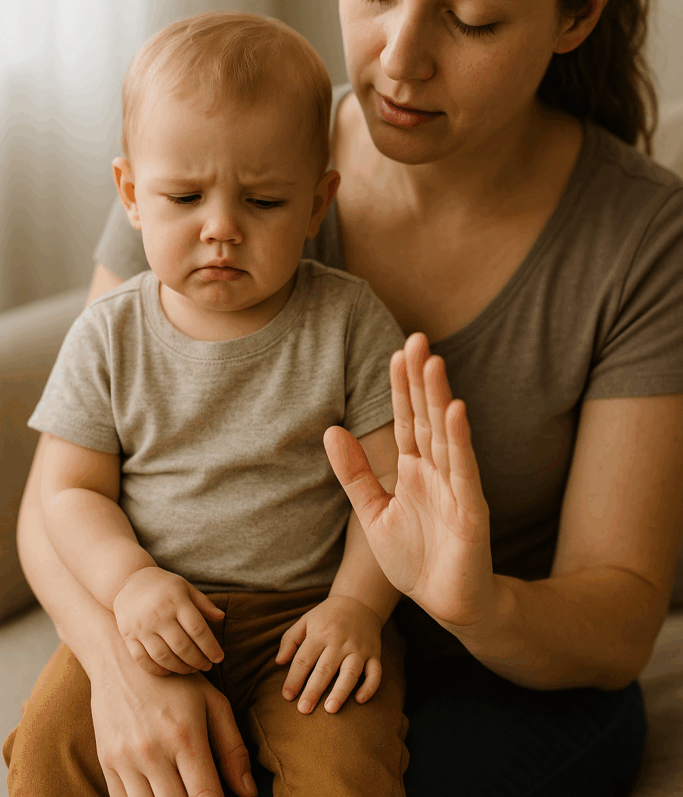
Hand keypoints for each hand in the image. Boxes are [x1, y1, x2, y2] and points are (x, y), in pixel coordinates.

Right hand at [90, 644, 257, 796]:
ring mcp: (125, 759)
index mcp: (185, 735)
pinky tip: (159, 792)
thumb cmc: (177, 681)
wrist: (122, 659)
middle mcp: (152, 751)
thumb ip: (233, 749)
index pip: (206, 796)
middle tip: (204, 795)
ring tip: (182, 791)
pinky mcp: (106, 762)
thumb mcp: (212, 703)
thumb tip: (249, 793)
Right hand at [112, 565, 225, 674]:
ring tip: (192, 669)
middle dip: (198, 661)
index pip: (198, 629)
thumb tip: (221, 617)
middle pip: (182, 646)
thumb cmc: (165, 586)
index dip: (210, 647)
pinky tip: (170, 670)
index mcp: (177, 601)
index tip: (219, 658)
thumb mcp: (186, 588)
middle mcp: (159, 614)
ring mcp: (141, 626)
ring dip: (180, 668)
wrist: (130, 581)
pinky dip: (158, 670)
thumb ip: (204, 604)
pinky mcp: (128, 636)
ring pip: (163, 656)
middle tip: (207, 666)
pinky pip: (143, 660)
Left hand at [274, 595, 382, 713]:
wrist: (359, 601)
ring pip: (350, 672)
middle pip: (325, 668)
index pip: (304, 659)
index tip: (287, 696)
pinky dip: (369, 687)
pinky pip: (375, 673)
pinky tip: (359, 700)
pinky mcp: (374, 654)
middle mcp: (340, 641)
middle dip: (313, 690)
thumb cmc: (327, 616)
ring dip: (340, 691)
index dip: (294, 678)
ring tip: (330, 709)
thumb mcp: (305, 620)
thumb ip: (290, 640)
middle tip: (303, 710)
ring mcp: (359, 648)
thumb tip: (279, 662)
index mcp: (320, 633)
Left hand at [324, 333, 497, 630]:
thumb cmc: (414, 559)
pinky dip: (460, 441)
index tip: (397, 352)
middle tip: (417, 338)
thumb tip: (331, 430)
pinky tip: (456, 412)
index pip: (405, 419)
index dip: (401, 387)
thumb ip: (354, 473)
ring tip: (433, 362)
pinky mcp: (471, 509)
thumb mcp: (372, 513)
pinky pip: (464, 470)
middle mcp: (436, 470)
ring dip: (439, 399)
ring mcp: (456, 487)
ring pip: (445, 434)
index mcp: (413, 469)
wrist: (445, 605)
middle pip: (426, 417)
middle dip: (421, 379)